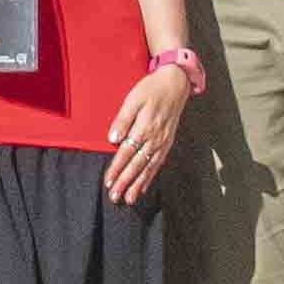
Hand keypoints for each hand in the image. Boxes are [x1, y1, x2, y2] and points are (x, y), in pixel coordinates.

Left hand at [103, 59, 194, 204]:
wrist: (175, 84)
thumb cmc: (151, 89)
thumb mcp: (133, 99)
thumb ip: (123, 120)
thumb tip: (113, 140)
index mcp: (144, 128)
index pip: (126, 153)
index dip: (116, 169)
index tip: (108, 182)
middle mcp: (155, 139)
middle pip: (137, 165)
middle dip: (125, 183)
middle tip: (115, 197)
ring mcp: (163, 142)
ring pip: (148, 168)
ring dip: (138, 185)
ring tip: (129, 199)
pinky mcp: (167, 143)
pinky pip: (158, 164)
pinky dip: (150, 177)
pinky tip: (143, 186)